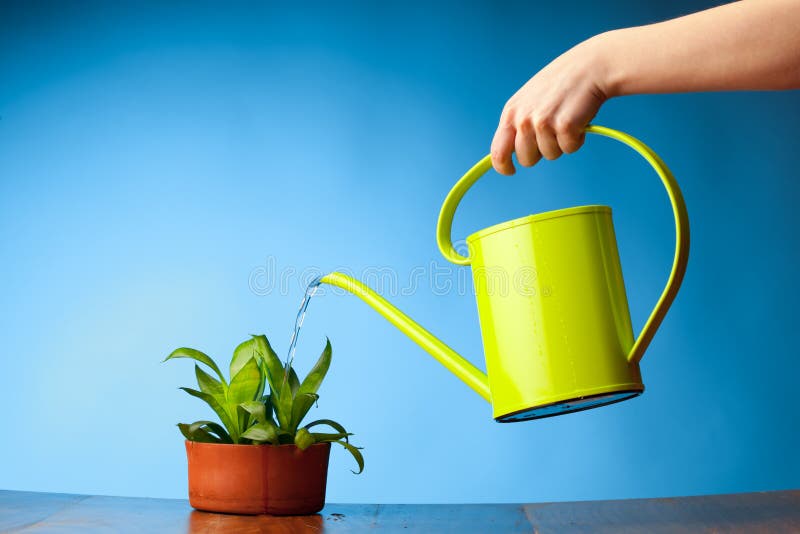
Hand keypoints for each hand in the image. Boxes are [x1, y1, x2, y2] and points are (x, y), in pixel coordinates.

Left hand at [491, 35, 611, 174]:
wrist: (590, 66)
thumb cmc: (561, 85)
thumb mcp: (529, 101)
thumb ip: (518, 124)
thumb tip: (510, 153)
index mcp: (511, 112)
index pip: (498, 151)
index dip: (503, 166)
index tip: (511, 170)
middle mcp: (523, 119)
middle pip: (526, 160)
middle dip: (541, 152)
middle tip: (553, 131)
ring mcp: (542, 123)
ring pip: (550, 155)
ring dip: (561, 142)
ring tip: (567, 118)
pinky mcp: (564, 126)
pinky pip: (570, 148)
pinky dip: (577, 139)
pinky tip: (579, 118)